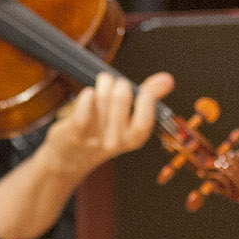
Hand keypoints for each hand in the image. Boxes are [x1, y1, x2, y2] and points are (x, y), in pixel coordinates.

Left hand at [41, 71, 168, 177]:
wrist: (71, 159)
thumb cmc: (104, 132)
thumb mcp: (129, 119)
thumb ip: (149, 97)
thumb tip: (167, 79)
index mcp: (134, 138)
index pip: (145, 120)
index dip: (145, 100)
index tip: (142, 91)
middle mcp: (116, 141)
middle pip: (122, 98)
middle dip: (118, 83)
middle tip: (114, 83)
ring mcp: (95, 138)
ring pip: (102, 97)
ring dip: (102, 85)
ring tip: (101, 85)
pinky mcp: (75, 133)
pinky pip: (84, 109)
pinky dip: (86, 96)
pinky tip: (88, 94)